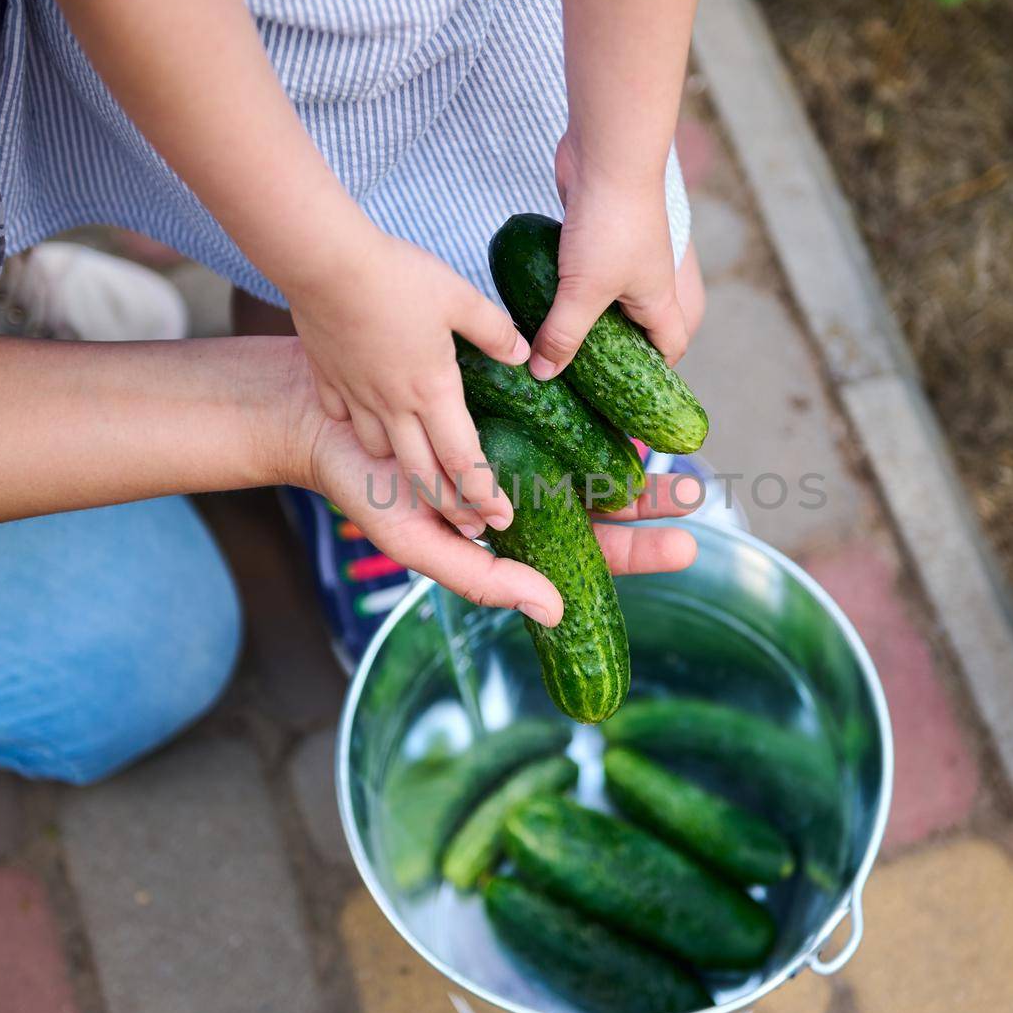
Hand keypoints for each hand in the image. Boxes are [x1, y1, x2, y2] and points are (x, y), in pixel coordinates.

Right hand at [283, 226, 527, 534]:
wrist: (324, 262)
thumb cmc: (397, 277)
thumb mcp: (460, 297)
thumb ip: (494, 331)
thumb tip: (522, 353)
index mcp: (431, 390)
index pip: (463, 459)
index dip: (484, 494)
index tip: (501, 517)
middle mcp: (393, 405)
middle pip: (422, 472)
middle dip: (449, 503)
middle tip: (471, 522)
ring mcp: (356, 395)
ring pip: (383, 450)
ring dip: (405, 466)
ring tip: (423, 469)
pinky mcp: (328, 379)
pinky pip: (346, 417)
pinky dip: (360, 427)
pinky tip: (370, 420)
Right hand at [294, 408, 701, 623]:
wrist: (318, 417)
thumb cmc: (364, 488)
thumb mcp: (421, 542)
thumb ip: (485, 580)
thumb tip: (558, 611)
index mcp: (508, 534)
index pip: (586, 553)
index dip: (636, 550)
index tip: (685, 541)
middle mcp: (520, 495)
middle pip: (598, 507)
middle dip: (648, 503)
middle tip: (695, 490)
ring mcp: (515, 449)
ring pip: (586, 460)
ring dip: (629, 456)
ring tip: (676, 450)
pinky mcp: (503, 404)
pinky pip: (558, 413)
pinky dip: (591, 413)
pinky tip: (623, 401)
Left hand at [527, 136, 688, 379]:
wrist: (606, 153)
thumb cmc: (611, 224)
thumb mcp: (584, 291)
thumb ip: (564, 336)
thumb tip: (544, 374)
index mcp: (658, 298)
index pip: (671, 345)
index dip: (656, 371)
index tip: (627, 392)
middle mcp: (644, 279)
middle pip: (635, 325)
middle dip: (611, 351)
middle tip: (578, 375)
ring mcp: (620, 254)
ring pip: (604, 298)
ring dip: (582, 317)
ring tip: (551, 341)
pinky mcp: (594, 234)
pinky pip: (582, 271)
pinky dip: (564, 287)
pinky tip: (536, 298)